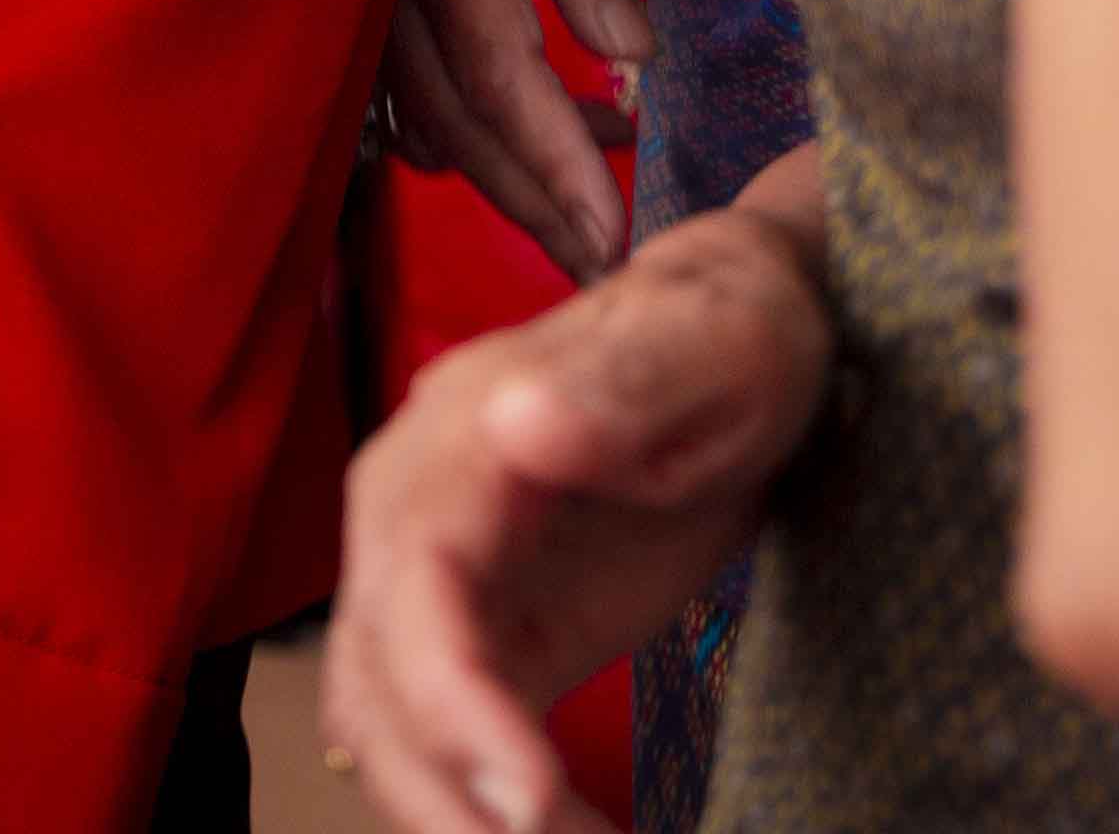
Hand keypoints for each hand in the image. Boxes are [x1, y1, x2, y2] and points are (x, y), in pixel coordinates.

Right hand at [321, 177, 834, 833]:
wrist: (737, 337)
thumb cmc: (729, 332)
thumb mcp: (711, 343)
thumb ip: (623, 382)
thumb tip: (521, 426)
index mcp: (458, 438)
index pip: (417, 581)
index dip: (451, 700)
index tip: (528, 796)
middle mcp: (419, 512)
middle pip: (382, 673)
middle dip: (445, 791)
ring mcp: (447, 578)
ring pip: (395, 719)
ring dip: (455, 812)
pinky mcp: (493, 630)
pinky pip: (454, 732)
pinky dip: (481, 801)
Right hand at [374, 0, 650, 284]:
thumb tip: (632, 61)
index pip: (502, 76)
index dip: (556, 163)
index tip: (613, 235)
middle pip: (466, 128)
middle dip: (540, 207)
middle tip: (610, 272)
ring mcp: (361, 5)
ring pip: (436, 125)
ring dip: (514, 178)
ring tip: (598, 206)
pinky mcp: (355, 10)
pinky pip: (404, 102)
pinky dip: (466, 139)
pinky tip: (522, 144)